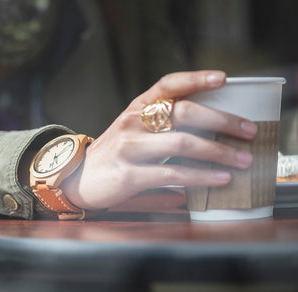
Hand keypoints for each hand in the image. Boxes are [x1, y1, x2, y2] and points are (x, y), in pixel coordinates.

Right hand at [61, 70, 257, 210]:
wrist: (76, 178)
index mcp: (136, 108)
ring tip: (242, 160)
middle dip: (222, 120)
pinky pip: (172, 173)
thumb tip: (208, 138)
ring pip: (182, 142)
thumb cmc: (113, 155)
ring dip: (218, 152)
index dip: (196, 79)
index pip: (167, 84)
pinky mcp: (129, 175)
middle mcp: (132, 122)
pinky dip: (201, 176)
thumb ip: (163, 129)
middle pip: (183, 111)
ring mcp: (129, 147)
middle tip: (249, 131)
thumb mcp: (133, 132)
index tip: (223, 79)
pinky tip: (220, 180)